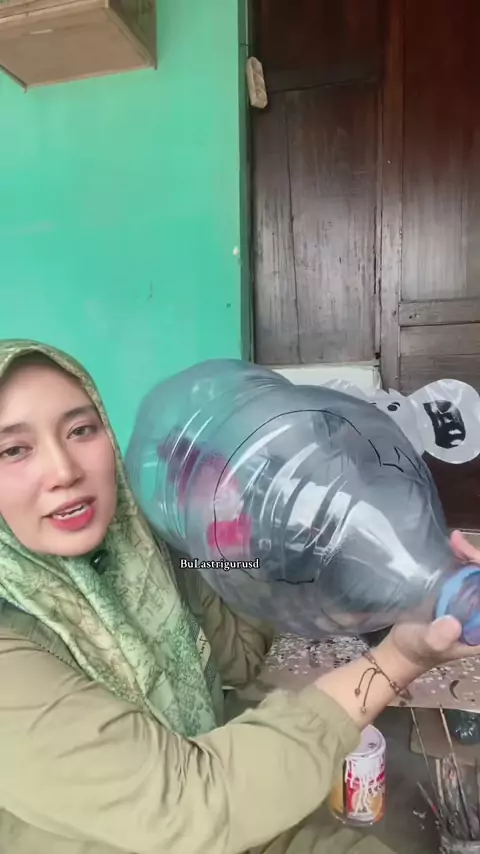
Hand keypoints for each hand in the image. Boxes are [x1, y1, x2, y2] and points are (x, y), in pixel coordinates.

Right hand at [387, 530, 479, 671]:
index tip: (474, 562)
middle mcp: (478, 611)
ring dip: (469, 554)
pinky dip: (460, 556)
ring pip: (476, 573)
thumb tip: (453, 622)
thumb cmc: (417, 649)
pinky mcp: (455, 591)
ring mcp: (468, 600)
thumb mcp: (427, 645)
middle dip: (477, 559)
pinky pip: (463, 571)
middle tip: (457, 544)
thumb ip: (439, 638)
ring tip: (454, 540)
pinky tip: (450, 543)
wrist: (403, 648)